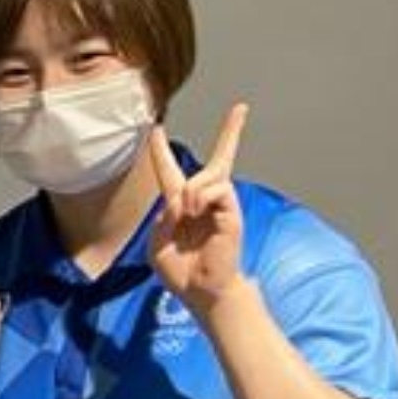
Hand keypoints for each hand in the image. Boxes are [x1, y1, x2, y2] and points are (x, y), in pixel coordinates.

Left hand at [150, 105, 248, 315]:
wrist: (201, 290)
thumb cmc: (180, 270)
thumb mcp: (156, 244)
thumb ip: (162, 219)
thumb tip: (181, 199)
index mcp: (179, 205)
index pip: (172, 171)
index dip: (161, 149)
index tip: (156, 127)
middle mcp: (203, 199)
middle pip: (220, 159)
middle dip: (232, 133)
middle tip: (241, 108)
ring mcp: (221, 204)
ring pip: (204, 177)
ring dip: (189, 195)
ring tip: (186, 216)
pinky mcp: (232, 210)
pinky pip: (216, 188)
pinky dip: (200, 199)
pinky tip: (196, 213)